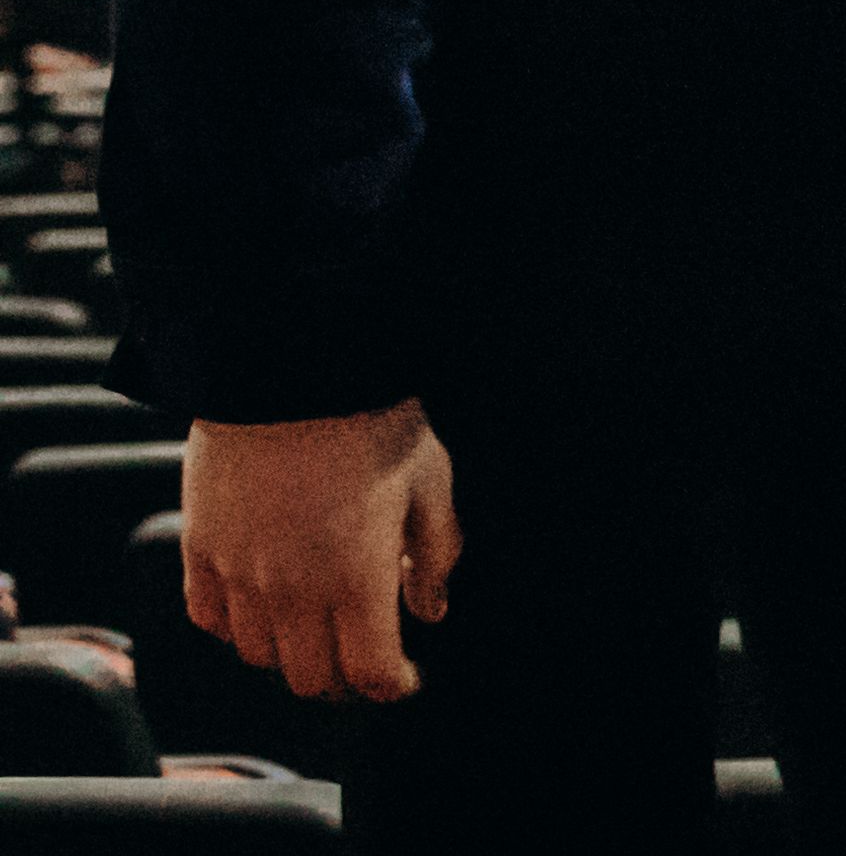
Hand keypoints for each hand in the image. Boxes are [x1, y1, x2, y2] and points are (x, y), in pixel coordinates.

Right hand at [177, 405, 456, 701]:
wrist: (288, 372)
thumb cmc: (369, 420)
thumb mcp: (431, 480)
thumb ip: (435, 553)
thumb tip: (431, 608)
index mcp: (355, 577)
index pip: (368, 672)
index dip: (392, 686)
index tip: (407, 678)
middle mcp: (291, 589)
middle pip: (309, 678)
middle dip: (343, 679)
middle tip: (364, 658)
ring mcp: (238, 573)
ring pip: (257, 656)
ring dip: (290, 654)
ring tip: (317, 629)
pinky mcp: (199, 548)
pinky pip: (207, 617)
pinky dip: (234, 626)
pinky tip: (261, 607)